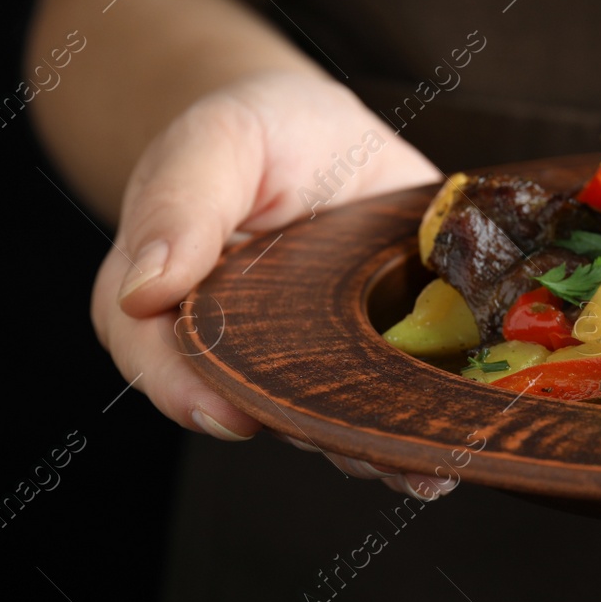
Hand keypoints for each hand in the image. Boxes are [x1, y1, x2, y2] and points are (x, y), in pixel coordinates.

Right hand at [93, 70, 451, 497]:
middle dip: (307, 435)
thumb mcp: (217, 141)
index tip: (227, 415)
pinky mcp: (377, 349)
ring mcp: (311, 358)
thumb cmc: (258, 132)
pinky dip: (420, 429)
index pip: (157, 356)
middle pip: (253, 406)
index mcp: (172, 302)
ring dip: (374, 451)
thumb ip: (181, 204)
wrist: (318, 130)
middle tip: (356, 453)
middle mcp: (237, 350)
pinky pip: (389, 400)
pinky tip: (454, 453)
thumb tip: (145, 291)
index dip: (185, 388)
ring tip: (426, 471)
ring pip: (327, 420)